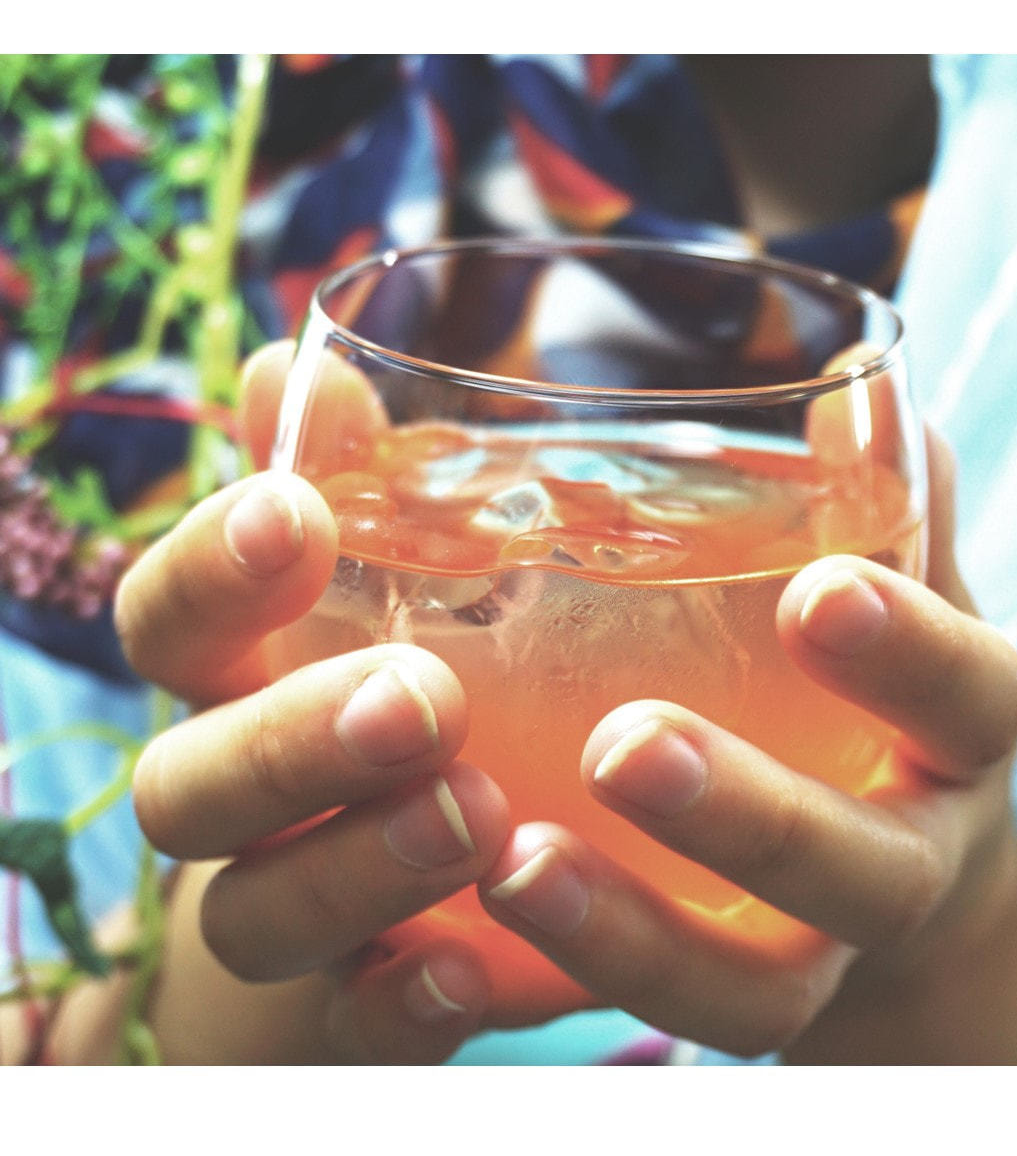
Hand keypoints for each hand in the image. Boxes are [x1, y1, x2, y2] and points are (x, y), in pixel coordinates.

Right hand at [114, 344, 587, 1063]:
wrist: (369, 910)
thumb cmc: (371, 711)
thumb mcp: (367, 593)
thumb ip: (338, 487)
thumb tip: (296, 360)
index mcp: (237, 682)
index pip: (172, 618)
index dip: (212, 569)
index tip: (290, 515)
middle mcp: (236, 801)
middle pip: (193, 782)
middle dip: (294, 738)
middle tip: (420, 697)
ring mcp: (282, 914)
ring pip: (259, 910)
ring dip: (356, 864)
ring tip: (474, 813)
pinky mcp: (346, 1013)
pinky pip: (349, 1026)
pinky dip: (399, 1003)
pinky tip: (465, 974)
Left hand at [474, 431, 1016, 1061]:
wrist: (878, 865)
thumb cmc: (866, 690)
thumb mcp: (893, 588)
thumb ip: (876, 495)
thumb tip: (849, 382)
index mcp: (950, 733)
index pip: (970, 694)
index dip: (911, 653)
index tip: (820, 593)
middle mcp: (898, 855)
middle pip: (861, 869)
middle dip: (752, 815)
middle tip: (623, 744)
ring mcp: (814, 948)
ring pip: (753, 990)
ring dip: (632, 938)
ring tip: (511, 865)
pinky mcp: (722, 997)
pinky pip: (651, 1024)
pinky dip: (558, 992)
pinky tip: (453, 945)